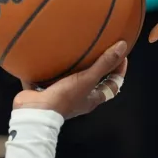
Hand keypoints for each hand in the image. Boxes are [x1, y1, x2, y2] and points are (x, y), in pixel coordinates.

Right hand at [13, 42, 127, 119]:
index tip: (122, 56)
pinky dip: (49, 69)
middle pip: (92, 83)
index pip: (112, 85)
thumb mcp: (88, 79)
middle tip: (98, 51)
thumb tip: (122, 47)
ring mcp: (61, 96)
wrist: (35, 110)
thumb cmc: (65, 97)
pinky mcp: (45, 92)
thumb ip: (104, 64)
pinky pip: (48, 78)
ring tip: (73, 51)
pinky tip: (47, 56)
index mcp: (92, 98)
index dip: (119, 72)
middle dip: (96, 68)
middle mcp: (79, 98)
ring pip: (70, 80)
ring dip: (72, 68)